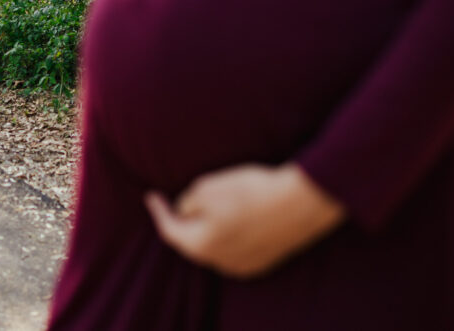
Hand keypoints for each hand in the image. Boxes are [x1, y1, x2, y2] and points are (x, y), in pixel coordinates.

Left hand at [145, 163, 345, 277]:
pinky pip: (237, 248)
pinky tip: (237, 215)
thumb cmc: (251, 191)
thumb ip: (188, 201)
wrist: (301, 202)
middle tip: (179, 201)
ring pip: (216, 246)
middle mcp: (220, 263)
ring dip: (209, 228)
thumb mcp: (208, 187)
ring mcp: (245, 265)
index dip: (158, 211)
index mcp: (202, 246)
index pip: (169, 231)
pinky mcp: (265, 260)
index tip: (151, 195)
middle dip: (185, 221)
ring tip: (211, 205)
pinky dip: (230, 233)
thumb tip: (186, 210)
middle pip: (193, 242)